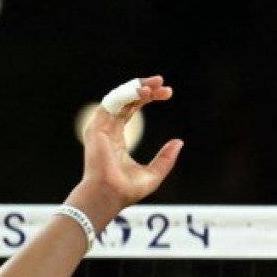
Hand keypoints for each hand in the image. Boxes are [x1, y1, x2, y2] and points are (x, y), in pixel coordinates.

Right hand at [71, 75, 182, 222]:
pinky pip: (112, 103)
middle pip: (126, 100)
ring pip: (119, 98)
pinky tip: (143, 92)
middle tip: (162, 82)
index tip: (167, 92)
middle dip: (144, 88)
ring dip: (136, 88)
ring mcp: (101, 127)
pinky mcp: (97, 126)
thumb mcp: (154, 173)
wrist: (111, 194)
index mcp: (117, 138)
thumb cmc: (127, 189)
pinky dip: (127, 94)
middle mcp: (108, 129)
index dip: (148, 98)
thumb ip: (165, 158)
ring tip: (156, 85)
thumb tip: (179, 142)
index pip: (132, 109)